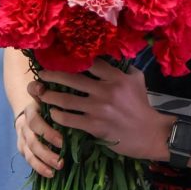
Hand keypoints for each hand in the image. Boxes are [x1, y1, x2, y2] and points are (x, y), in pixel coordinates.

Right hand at [14, 97, 63, 178]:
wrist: (28, 107)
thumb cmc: (45, 99)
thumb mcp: (45, 92)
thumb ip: (43, 89)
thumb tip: (42, 85)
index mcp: (31, 111)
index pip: (35, 122)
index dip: (47, 132)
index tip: (63, 141)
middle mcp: (24, 125)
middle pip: (32, 141)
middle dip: (46, 152)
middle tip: (62, 160)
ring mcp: (22, 137)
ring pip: (29, 152)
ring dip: (43, 162)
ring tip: (57, 169)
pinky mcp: (22, 147)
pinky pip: (29, 159)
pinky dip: (38, 168)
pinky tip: (50, 174)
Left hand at [33, 60, 172, 161]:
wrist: (150, 133)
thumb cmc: (142, 105)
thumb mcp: (137, 80)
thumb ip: (123, 68)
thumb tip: (110, 56)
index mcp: (116, 77)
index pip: (90, 63)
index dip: (73, 59)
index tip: (59, 57)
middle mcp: (106, 91)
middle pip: (72, 79)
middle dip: (53, 75)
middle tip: (41, 74)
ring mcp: (99, 109)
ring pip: (67, 100)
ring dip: (50, 96)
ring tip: (40, 93)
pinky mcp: (95, 126)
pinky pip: (70, 119)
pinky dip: (59, 116)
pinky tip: (53, 113)